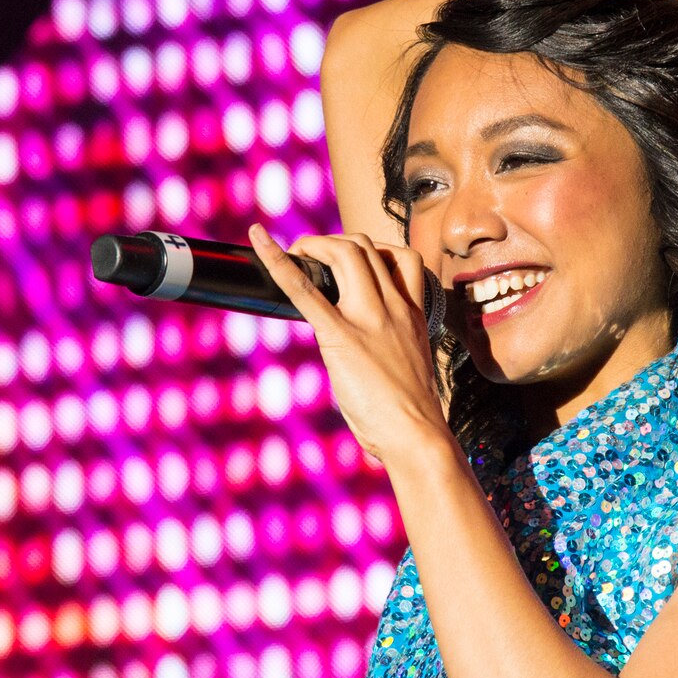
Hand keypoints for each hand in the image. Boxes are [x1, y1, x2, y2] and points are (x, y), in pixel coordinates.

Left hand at [248, 224, 451, 467]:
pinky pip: (305, 290)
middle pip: (365, 247)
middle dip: (331, 242)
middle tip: (307, 257)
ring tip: (295, 254)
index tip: (346, 256)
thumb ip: (389, 344)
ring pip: (346, 252)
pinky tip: (260, 243)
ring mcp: (370, 318)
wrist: (417, 435)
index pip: (400, 257)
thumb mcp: (407, 366)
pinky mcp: (342, 337)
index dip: (369, 248)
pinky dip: (278, 262)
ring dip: (314, 244)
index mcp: (412, 314)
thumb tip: (362, 352)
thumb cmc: (409, 416)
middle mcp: (393, 307)